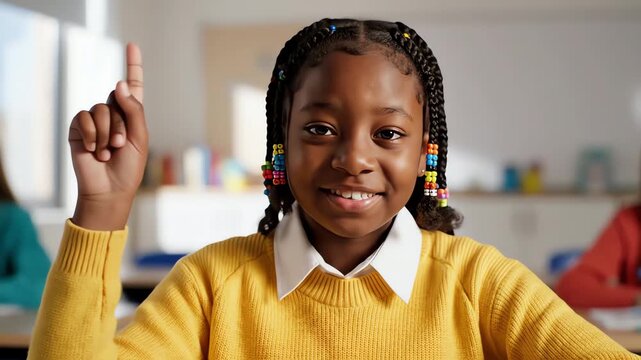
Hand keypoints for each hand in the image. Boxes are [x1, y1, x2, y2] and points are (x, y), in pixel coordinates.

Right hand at [68, 43, 147, 229]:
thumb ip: (133, 110)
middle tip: (119, 147)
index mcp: (132, 116)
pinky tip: (92, 150)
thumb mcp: (139, 138)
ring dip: (106, 133)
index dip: (133, 66)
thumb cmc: (129, 167)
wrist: (109, 190)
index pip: (132, 87)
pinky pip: (83, 117)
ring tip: (107, 152)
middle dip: (121, 126)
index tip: (132, 45)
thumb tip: (118, 84)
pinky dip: (90, 134)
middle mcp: (113, 114)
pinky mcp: (78, 128)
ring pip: (101, 109)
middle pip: (117, 101)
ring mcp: (94, 120)